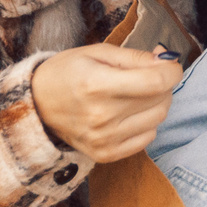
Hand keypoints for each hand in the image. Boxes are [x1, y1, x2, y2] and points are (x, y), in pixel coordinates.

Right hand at [30, 44, 182, 161]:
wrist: (35, 106)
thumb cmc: (66, 73)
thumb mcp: (97, 53)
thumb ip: (134, 57)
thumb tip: (166, 60)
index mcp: (98, 84)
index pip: (156, 81)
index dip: (172, 70)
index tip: (169, 64)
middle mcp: (102, 116)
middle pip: (161, 100)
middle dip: (163, 84)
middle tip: (149, 75)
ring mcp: (105, 139)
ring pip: (158, 119)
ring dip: (156, 103)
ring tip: (138, 94)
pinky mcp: (106, 154)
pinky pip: (147, 138)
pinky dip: (146, 123)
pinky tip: (130, 113)